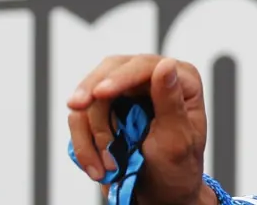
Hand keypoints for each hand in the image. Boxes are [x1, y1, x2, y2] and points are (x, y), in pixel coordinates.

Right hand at [66, 55, 209, 204]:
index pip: (145, 66)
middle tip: (76, 108)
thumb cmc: (177, 167)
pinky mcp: (107, 110)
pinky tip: (97, 166)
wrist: (161, 193)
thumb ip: (170, 101)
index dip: (120, 77)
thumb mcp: (177, 138)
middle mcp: (153, 79)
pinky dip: (83, 143)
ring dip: (91, 133)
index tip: (99, 94)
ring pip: (90, 96)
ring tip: (108, 165)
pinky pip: (81, 117)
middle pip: (110, 71)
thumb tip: (166, 65)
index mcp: (180, 80)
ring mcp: (127, 93)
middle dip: (92, 96)